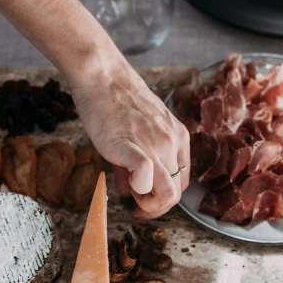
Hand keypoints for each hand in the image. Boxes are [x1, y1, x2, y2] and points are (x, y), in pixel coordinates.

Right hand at [70, 59, 189, 218]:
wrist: (101, 77)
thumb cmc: (115, 101)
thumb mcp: (138, 129)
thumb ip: (138, 160)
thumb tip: (130, 189)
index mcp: (177, 137)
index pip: (181, 181)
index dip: (163, 198)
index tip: (145, 201)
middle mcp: (172, 142)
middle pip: (175, 192)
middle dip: (155, 205)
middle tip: (135, 203)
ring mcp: (156, 145)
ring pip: (167, 194)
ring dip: (149, 204)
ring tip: (132, 197)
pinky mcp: (134, 147)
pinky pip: (146, 180)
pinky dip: (138, 190)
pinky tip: (124, 186)